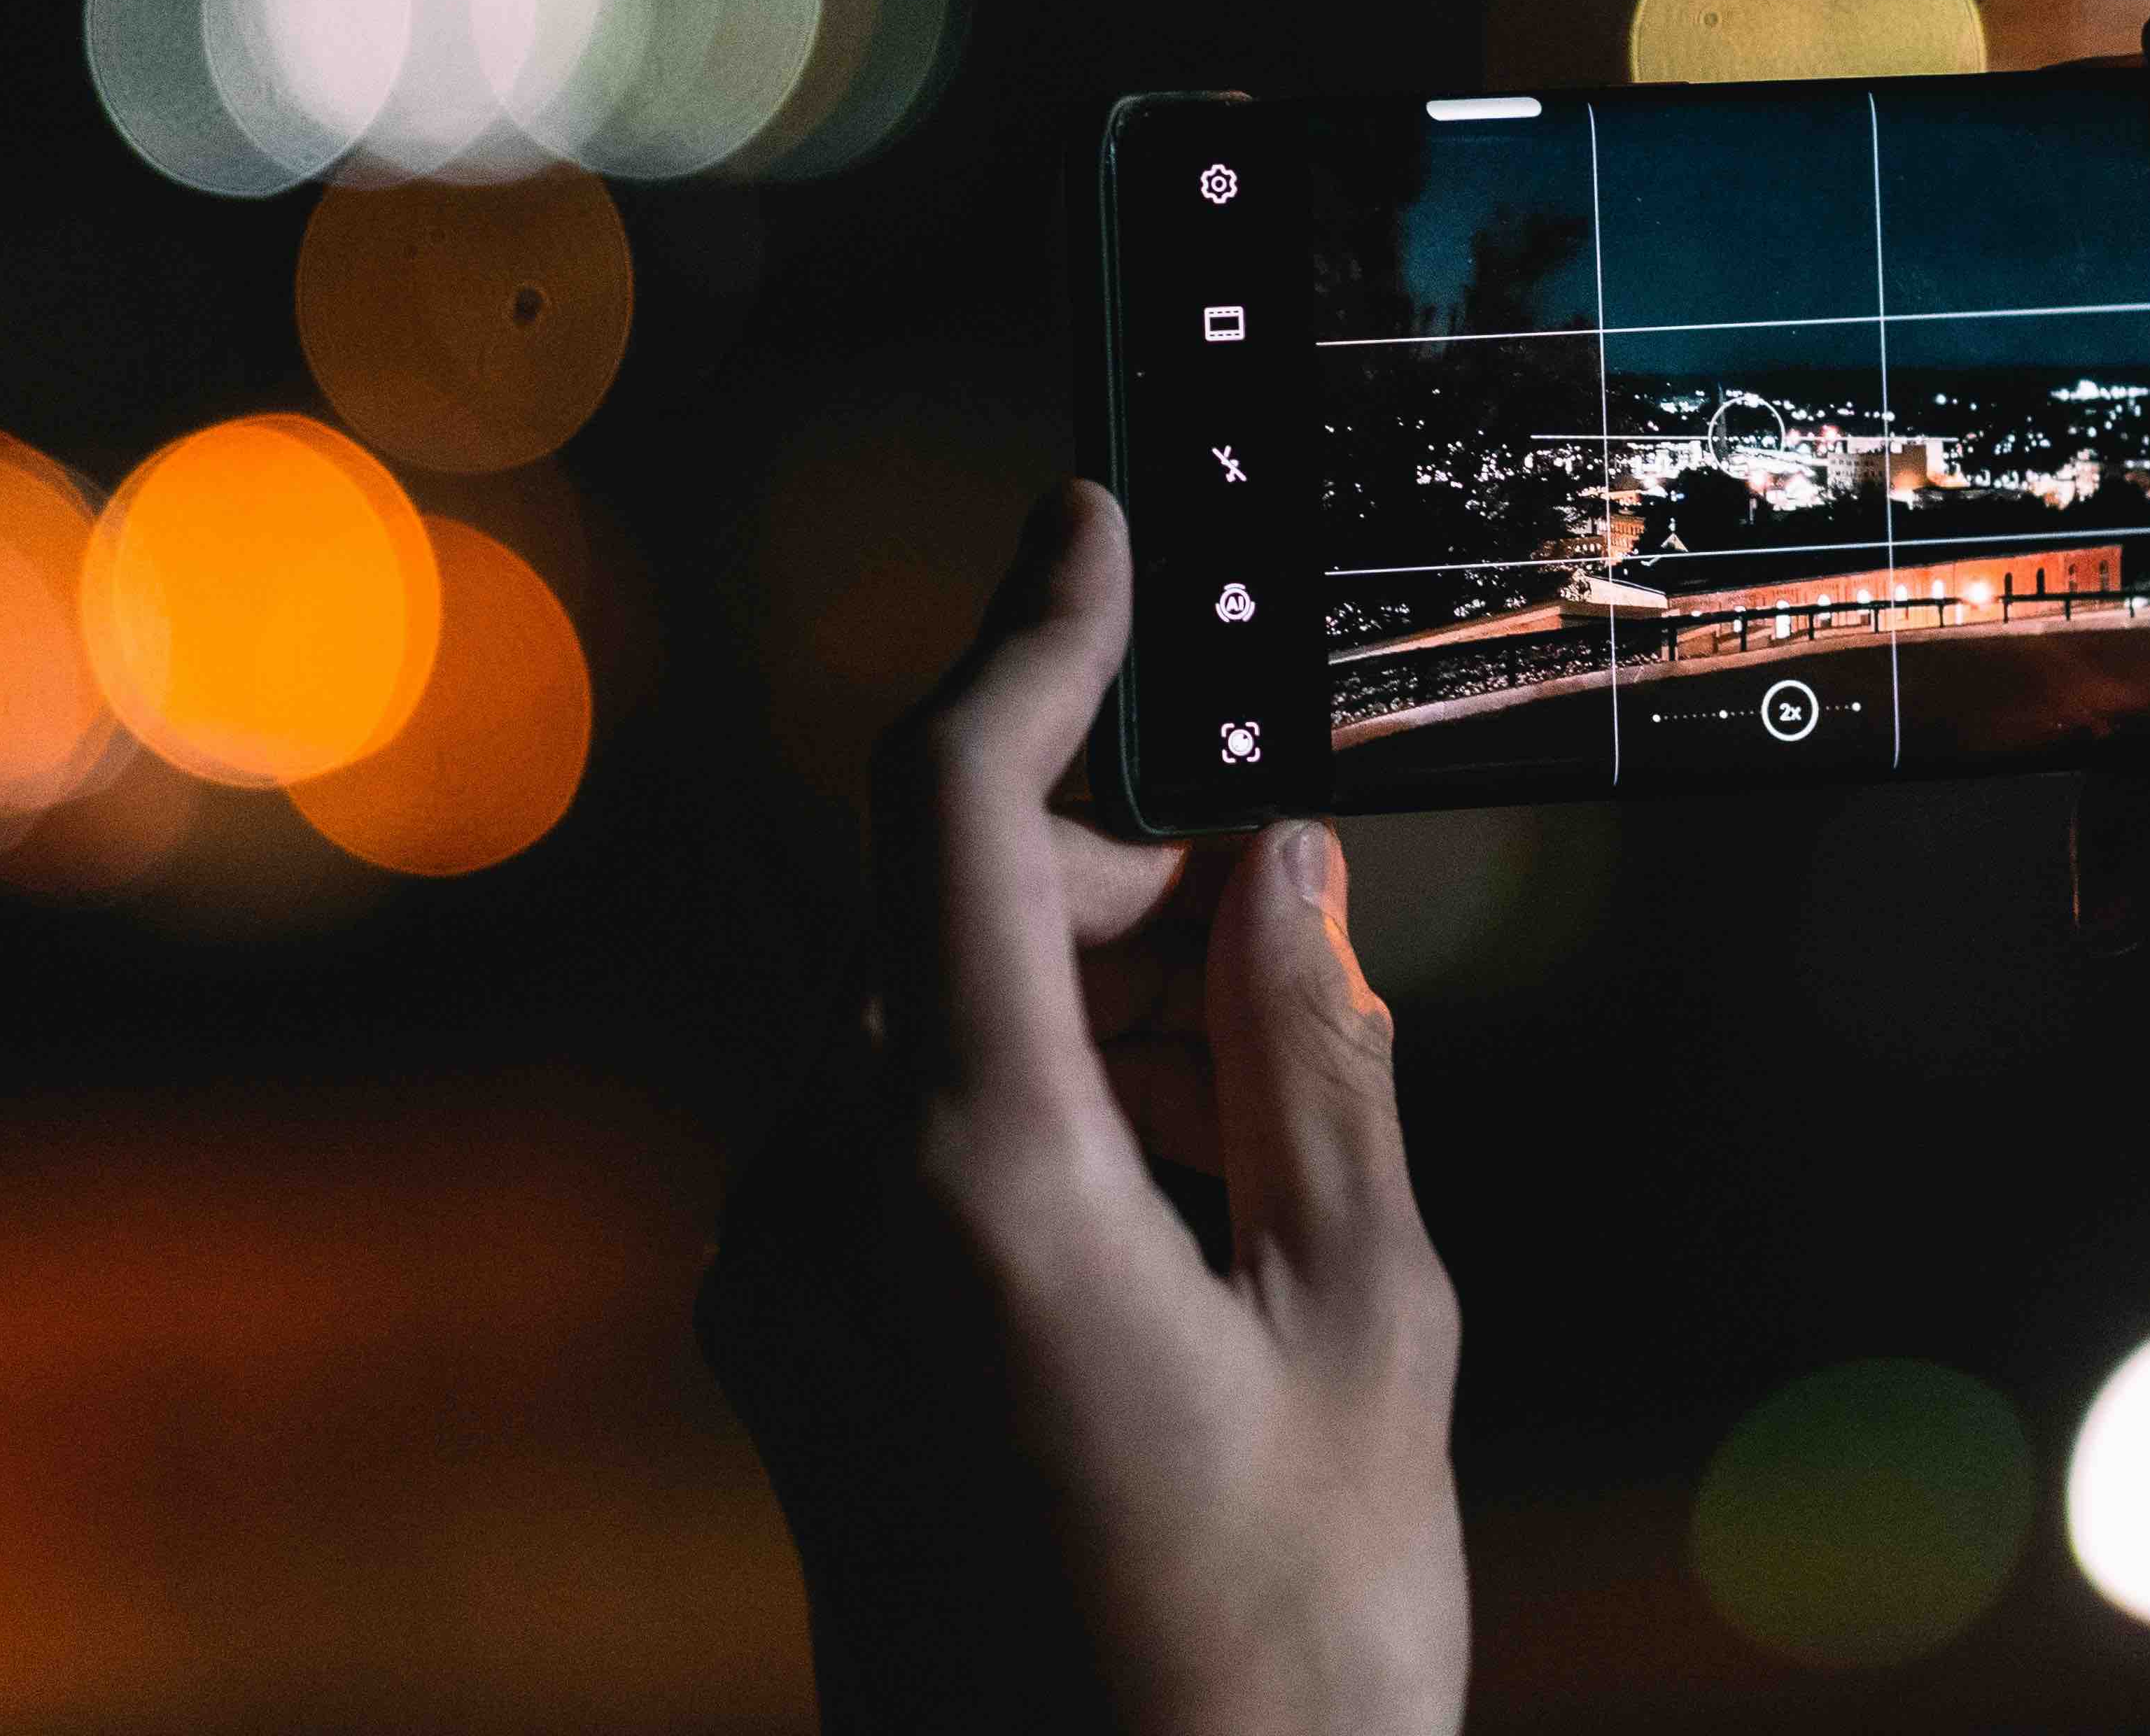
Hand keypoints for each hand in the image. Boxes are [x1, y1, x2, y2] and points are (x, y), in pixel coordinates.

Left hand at [698, 484, 1466, 1735]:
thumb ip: (1317, 1056)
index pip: (956, 807)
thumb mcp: (1368, 1327)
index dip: (1029, 639)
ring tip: (1278, 1165)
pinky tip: (1182, 1229)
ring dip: (1103, 1023)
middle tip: (1311, 951)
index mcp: (973, 1181)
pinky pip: (901, 1144)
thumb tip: (1285, 867)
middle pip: (965, 920)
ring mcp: (781, 1289)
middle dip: (1137, 893)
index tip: (1098, 526)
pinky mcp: (786, 1354)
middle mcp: (823, 1208)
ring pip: (939, 1029)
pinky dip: (1039, 1118)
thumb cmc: (1281, 1655)